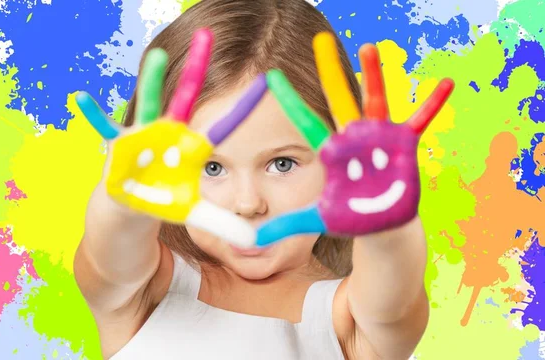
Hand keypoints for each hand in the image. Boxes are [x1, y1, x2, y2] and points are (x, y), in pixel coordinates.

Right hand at [76, 29, 266, 247]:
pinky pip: (104, 130)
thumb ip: (224, 224)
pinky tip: (80, 97)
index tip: (267, 80)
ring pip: (149, 104)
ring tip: (158, 56)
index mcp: (191, 147)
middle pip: (186, 97)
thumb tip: (254, 242)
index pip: (223, 126)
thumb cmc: (164, 201)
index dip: (242, 108)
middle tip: (208, 34)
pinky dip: (93, 115)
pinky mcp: (119, 148)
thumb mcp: (195, 215)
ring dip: (152, 81)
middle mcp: (170, 134)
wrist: (131, 207)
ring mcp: (144, 137)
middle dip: (196, 68)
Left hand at [257, 32, 453, 245]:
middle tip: (319, 41)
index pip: (305, 123)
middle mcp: (352, 138)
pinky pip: (421, 121)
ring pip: (374, 101)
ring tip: (368, 47)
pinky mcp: (402, 145)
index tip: (271, 78)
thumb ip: (284, 225)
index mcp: (331, 152)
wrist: (380, 224)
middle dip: (329, 71)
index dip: (290, 102)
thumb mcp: (314, 220)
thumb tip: (249, 241)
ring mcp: (378, 139)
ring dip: (374, 76)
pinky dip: (433, 104)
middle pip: (338, 100)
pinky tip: (447, 83)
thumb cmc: (348, 217)